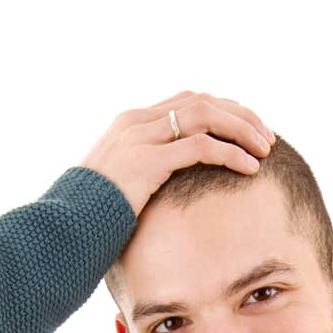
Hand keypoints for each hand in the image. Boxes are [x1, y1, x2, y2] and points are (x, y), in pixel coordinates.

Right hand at [78, 90, 276, 218]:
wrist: (65, 230)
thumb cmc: (93, 220)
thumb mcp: (121, 189)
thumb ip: (145, 177)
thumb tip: (167, 194)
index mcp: (133, 123)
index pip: (189, 101)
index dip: (224, 112)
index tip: (249, 131)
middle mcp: (137, 122)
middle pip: (202, 101)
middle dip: (240, 115)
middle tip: (267, 137)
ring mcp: (141, 138)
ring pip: (205, 116)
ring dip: (241, 130)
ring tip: (266, 149)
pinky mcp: (147, 161)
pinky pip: (200, 146)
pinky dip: (231, 153)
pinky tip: (250, 167)